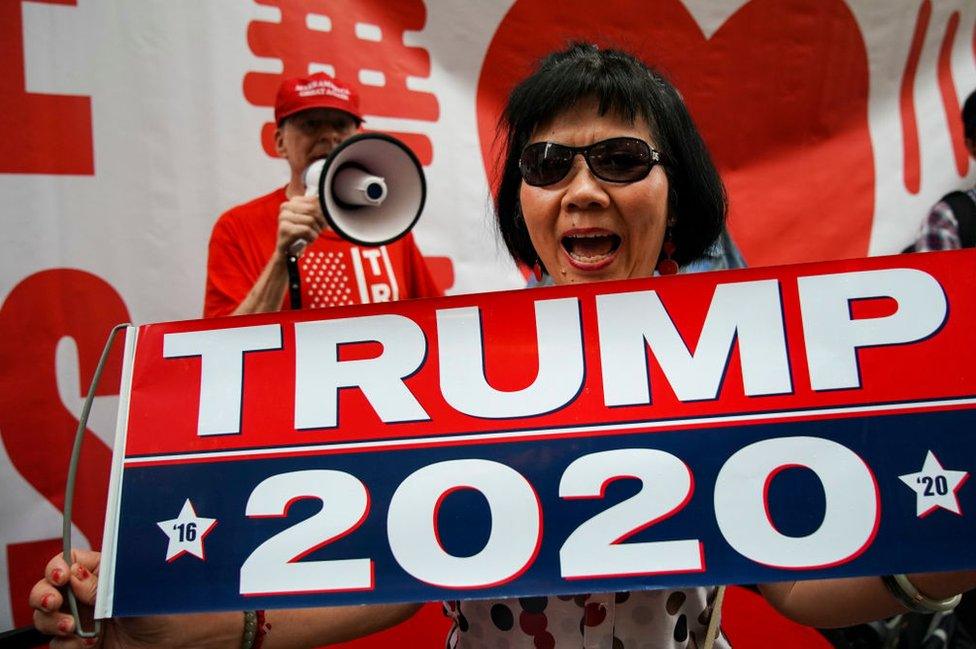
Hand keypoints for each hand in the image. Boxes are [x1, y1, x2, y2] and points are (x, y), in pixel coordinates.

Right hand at [29, 549, 184, 647]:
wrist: (174, 644)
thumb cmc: (164, 610)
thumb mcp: (133, 593)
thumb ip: (102, 585)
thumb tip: (74, 575)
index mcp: (101, 572)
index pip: (68, 561)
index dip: (58, 567)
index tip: (60, 576)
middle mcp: (87, 594)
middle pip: (48, 588)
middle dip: (43, 595)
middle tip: (53, 602)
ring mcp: (81, 619)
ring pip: (46, 617)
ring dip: (53, 622)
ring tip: (73, 628)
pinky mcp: (80, 644)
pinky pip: (57, 644)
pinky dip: (67, 645)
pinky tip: (88, 644)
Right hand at [277, 195, 327, 257]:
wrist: (287, 251)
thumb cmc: (301, 234)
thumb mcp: (310, 220)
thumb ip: (318, 210)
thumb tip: (330, 204)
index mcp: (293, 201)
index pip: (315, 200)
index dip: (324, 212)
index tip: (324, 222)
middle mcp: (286, 207)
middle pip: (313, 209)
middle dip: (321, 222)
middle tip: (320, 230)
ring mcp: (283, 217)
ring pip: (310, 220)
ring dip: (316, 231)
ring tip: (311, 236)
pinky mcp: (284, 229)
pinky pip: (306, 230)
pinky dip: (311, 237)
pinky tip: (307, 241)